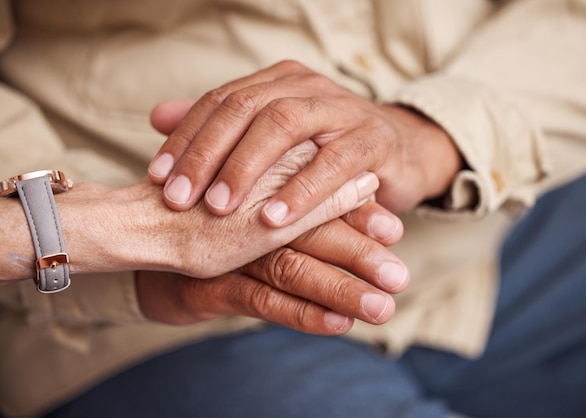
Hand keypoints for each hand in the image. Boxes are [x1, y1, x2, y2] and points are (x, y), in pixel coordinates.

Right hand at [136, 200, 405, 334]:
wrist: (136, 234)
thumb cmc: (205, 219)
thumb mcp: (247, 201)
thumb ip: (287, 194)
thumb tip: (353, 190)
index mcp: (260, 189)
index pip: (315, 197)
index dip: (355, 212)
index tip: (393, 228)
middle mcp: (248, 217)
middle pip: (313, 233)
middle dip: (359, 253)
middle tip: (400, 276)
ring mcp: (229, 251)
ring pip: (293, 268)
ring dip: (340, 288)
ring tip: (382, 307)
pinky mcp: (210, 284)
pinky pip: (262, 300)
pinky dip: (301, 312)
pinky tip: (337, 324)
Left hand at [148, 60, 461, 226]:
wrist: (400, 151)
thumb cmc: (327, 150)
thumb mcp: (273, 141)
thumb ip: (221, 126)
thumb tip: (157, 117)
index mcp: (278, 82)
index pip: (221, 101)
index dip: (186, 138)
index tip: (156, 177)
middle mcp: (306, 86)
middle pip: (246, 108)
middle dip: (207, 154)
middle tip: (178, 197)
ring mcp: (341, 108)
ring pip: (285, 125)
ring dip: (247, 168)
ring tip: (218, 208)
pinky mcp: (372, 140)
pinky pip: (333, 163)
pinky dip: (301, 191)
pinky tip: (273, 219)